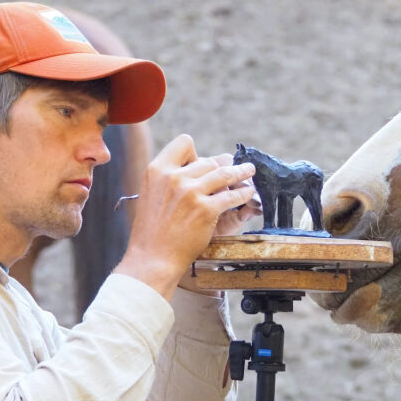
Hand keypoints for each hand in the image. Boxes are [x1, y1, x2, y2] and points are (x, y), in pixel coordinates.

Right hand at [114, 135, 255, 300]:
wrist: (152, 258)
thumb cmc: (152, 230)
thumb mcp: (151, 193)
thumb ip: (169, 178)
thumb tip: (197, 165)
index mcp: (157, 170)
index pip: (184, 143)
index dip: (196, 152)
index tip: (201, 163)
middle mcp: (174, 177)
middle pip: (208, 161)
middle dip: (221, 167)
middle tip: (231, 171)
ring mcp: (191, 192)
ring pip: (224, 174)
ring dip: (241, 172)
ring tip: (249, 170)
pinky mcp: (206, 209)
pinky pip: (231, 196)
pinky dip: (243, 194)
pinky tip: (248, 193)